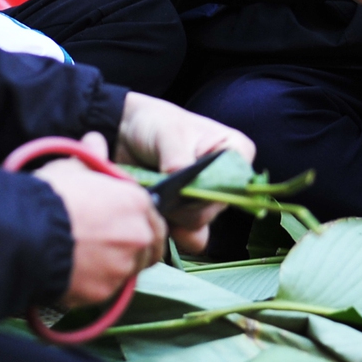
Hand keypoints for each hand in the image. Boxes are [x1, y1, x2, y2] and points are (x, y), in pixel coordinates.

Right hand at [32, 131, 166, 307]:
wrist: (26, 235)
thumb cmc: (50, 197)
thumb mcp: (71, 167)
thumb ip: (91, 157)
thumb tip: (96, 139)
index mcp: (137, 202)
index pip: (154, 217)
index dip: (139, 221)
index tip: (124, 223)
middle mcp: (138, 236)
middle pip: (149, 247)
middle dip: (135, 247)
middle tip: (109, 245)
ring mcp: (123, 267)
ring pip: (129, 270)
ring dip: (116, 266)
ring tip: (89, 258)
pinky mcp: (105, 293)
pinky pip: (107, 290)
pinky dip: (96, 284)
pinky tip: (76, 272)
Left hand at [116, 92, 257, 252]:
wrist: (125, 134)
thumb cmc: (155, 123)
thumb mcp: (168, 132)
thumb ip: (177, 158)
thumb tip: (180, 186)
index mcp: (234, 151)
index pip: (236, 182)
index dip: (209, 190)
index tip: (183, 185)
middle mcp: (226, 180)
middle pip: (213, 209)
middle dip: (183, 205)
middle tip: (159, 189)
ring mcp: (205, 200)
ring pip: (200, 227)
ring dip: (175, 222)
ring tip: (155, 202)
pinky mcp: (186, 215)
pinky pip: (188, 238)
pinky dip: (169, 232)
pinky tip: (155, 217)